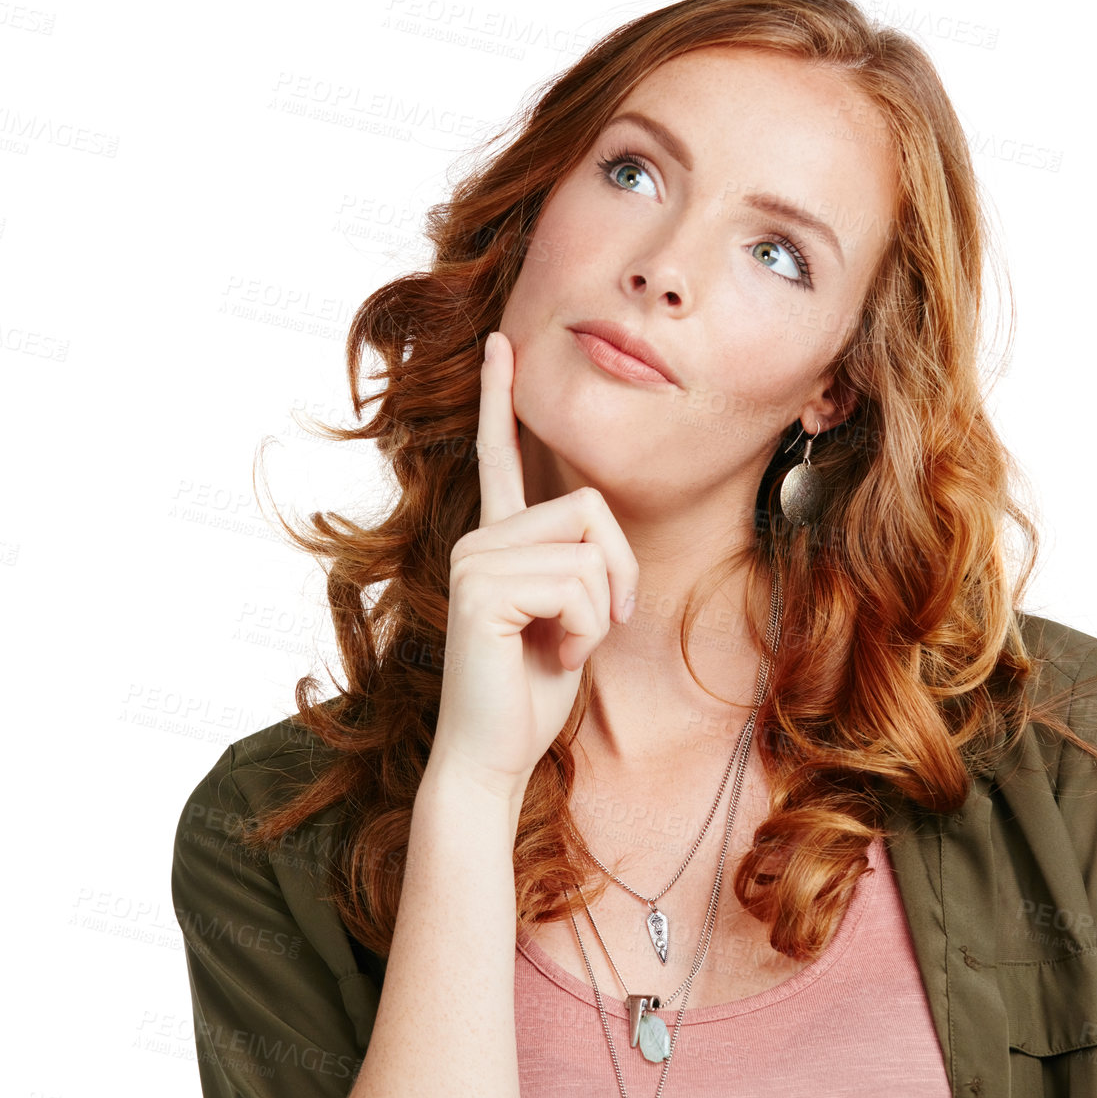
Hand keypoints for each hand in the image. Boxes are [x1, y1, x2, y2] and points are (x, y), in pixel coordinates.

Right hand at [427, 330, 639, 813]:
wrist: (494, 753)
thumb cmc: (532, 690)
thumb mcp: (572, 617)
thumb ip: (579, 566)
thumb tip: (598, 534)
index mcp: (499, 540)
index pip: (502, 457)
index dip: (501, 399)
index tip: (501, 344)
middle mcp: (481, 537)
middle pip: (593, 509)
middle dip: (620, 575)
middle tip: (596, 628)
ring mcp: (476, 558)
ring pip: (592, 552)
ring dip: (600, 615)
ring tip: (561, 648)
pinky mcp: (482, 587)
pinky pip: (580, 587)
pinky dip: (586, 632)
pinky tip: (549, 657)